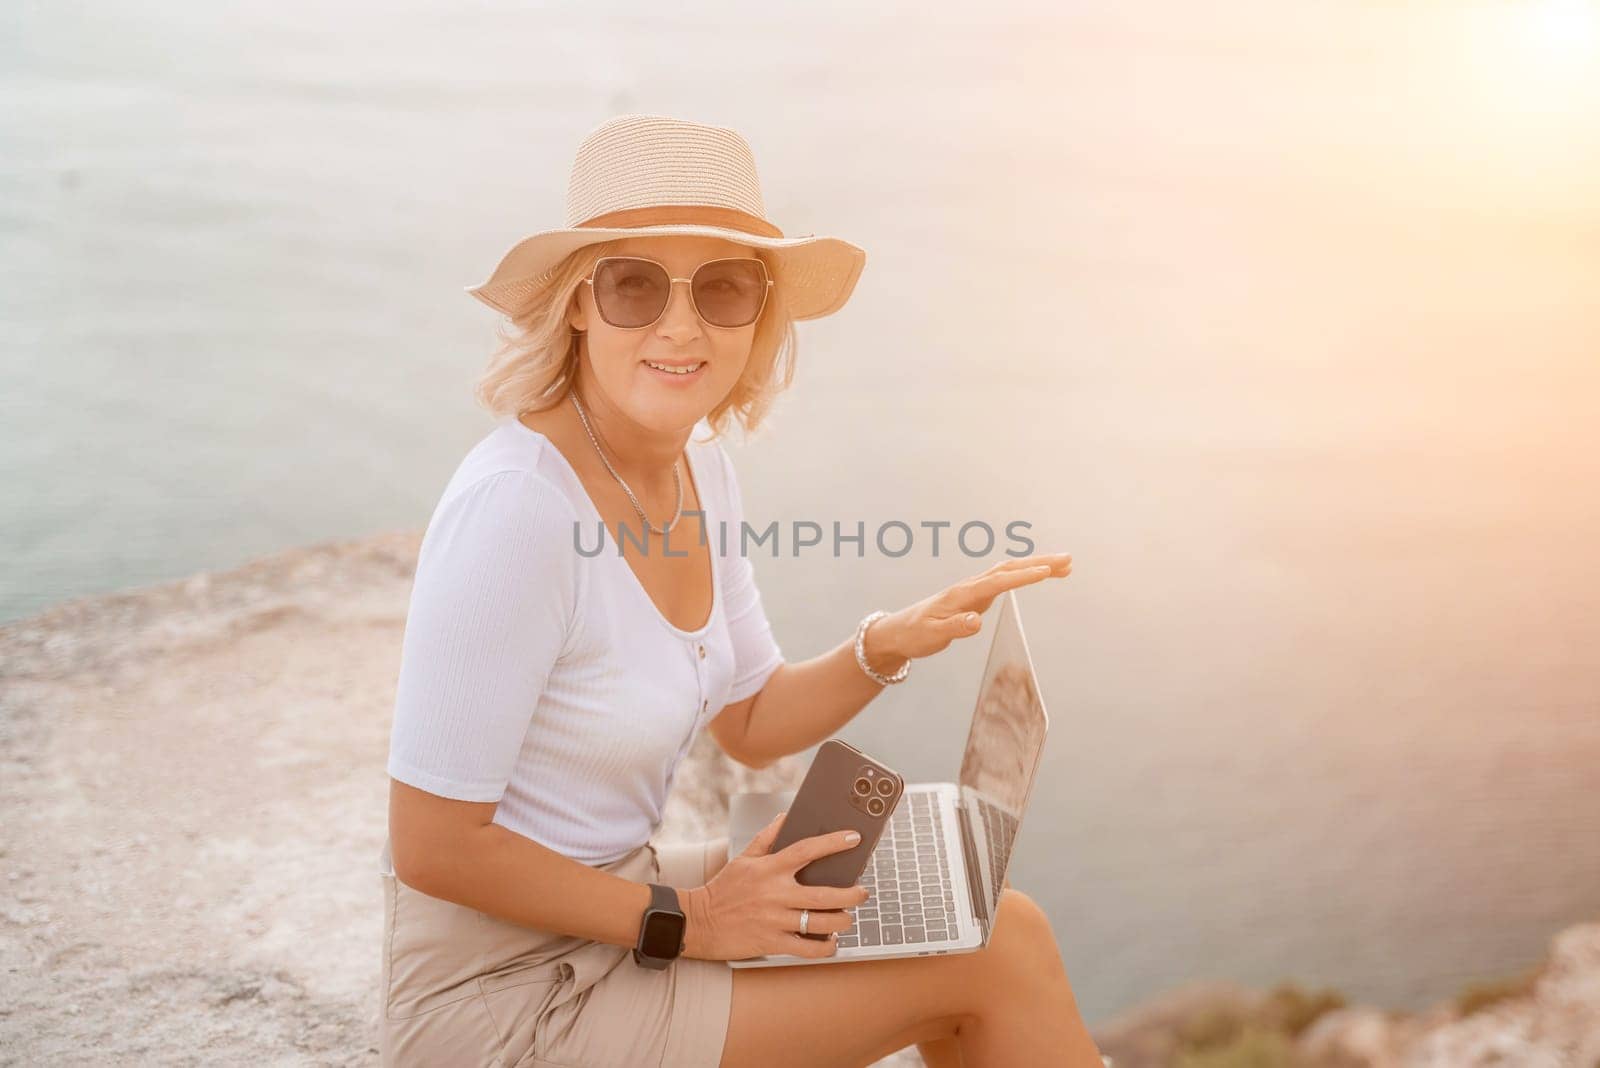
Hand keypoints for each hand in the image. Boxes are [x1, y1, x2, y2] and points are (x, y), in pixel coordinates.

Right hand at [679, 811, 869, 960]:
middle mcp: (776, 893)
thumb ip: (767, 836)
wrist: (699, 921)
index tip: (854, 839)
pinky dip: (825, 947)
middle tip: (862, 892)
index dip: (834, 843)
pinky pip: (808, 948)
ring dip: (843, 921)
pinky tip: (830, 941)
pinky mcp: (772, 942)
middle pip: (826, 894)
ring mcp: (776, 920)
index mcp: (770, 868)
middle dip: (852, 894)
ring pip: (822, 923)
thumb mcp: (744, 857)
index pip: (808, 849)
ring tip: (847, 917)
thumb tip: (785, 816)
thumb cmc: (723, 888)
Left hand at [860, 552, 1072, 673]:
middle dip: (1040, 564)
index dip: (1022, 577)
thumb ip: (955, 628)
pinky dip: (1025, 574)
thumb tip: (976, 621)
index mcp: (963, 594)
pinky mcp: (976, 595)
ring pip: (1010, 571)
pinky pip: (1006, 579)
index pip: (997, 582)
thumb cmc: (915, 634)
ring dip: (1037, 566)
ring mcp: (974, 589)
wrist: (898, 630)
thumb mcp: (933, 636)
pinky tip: (1040, 574)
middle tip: (1069, 561)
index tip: (1046, 573)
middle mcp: (971, 586)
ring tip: (1066, 567)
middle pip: (1009, 569)